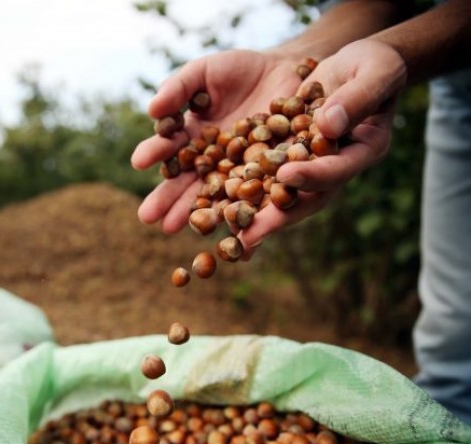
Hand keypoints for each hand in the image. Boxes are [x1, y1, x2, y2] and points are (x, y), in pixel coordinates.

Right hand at [131, 49, 304, 233]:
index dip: (154, 153)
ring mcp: (234, 171)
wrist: (287, 71)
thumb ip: (178, 88)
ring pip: (211, 195)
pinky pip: (249, 196)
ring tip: (171, 228)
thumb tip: (152, 110)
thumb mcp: (203, 72)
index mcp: (189, 136)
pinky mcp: (264, 178)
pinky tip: (223, 224)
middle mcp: (208, 160)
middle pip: (184, 182)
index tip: (138, 161)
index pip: (168, 148)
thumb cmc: (238, 71)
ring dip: (192, 212)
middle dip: (166, 199)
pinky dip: (237, 210)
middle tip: (147, 216)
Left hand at [237, 39, 406, 256]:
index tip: (287, 175)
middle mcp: (333, 166)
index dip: (314, 175)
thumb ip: (357, 97)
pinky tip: (212, 204)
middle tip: (248, 236)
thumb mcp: (375, 71)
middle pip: (304, 197)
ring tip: (224, 231)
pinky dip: (239, 190)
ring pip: (278, 195)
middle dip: (275, 217)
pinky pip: (259, 176)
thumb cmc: (373, 64)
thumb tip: (328, 125)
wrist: (352, 64)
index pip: (338, 169)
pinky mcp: (283, 157)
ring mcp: (307, 166)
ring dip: (252, 214)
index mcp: (363, 150)